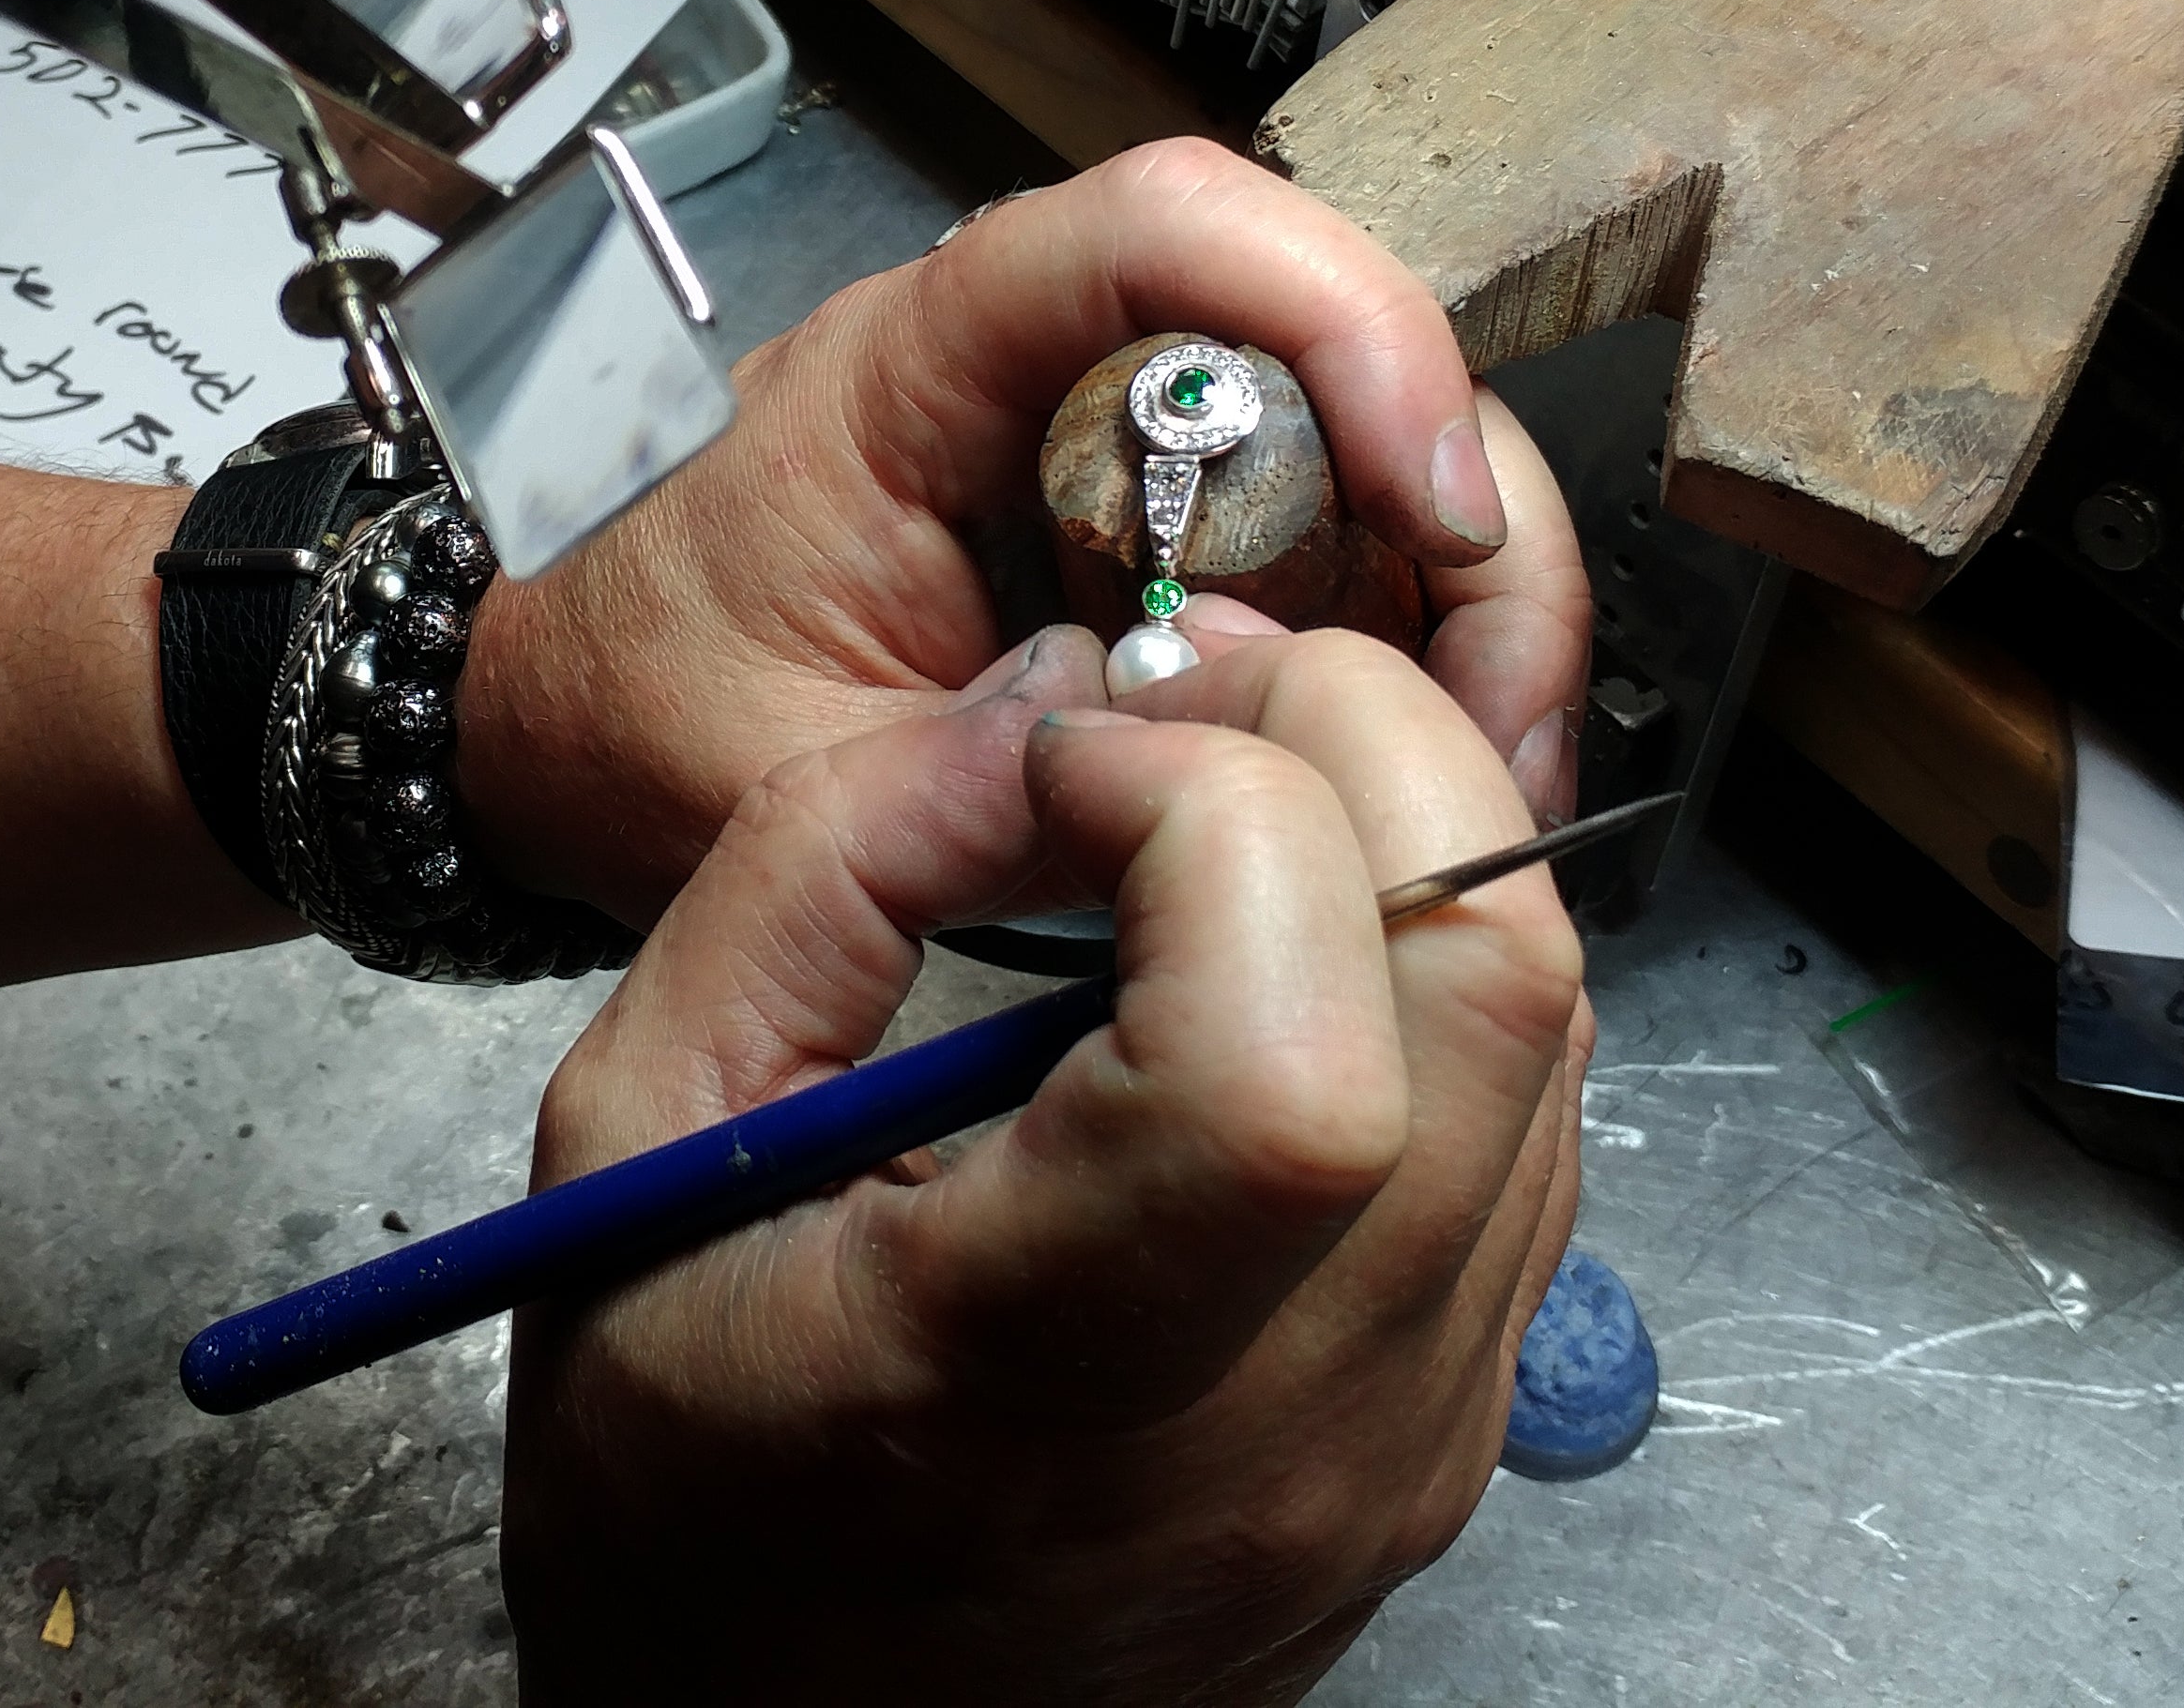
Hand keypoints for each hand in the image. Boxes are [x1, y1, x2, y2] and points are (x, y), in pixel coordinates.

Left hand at [463, 139, 1592, 921]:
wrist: (553, 710)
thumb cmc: (630, 697)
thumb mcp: (782, 775)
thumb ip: (983, 772)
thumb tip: (1213, 777)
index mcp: (925, 364)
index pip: (1161, 224)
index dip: (1337, 314)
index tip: (1428, 493)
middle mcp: (1049, 370)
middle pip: (1327, 337)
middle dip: (1457, 500)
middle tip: (1499, 699)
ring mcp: (1117, 448)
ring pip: (1361, 445)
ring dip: (1461, 592)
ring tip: (1478, 766)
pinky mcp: (1155, 535)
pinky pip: (1331, 548)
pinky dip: (1408, 648)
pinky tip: (1417, 768)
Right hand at [500, 622, 1586, 1707]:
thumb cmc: (689, 1477)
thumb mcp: (635, 1130)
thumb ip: (828, 864)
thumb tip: (1065, 707)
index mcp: (1047, 1380)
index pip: (1292, 1070)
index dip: (1202, 816)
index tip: (1055, 774)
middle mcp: (1299, 1424)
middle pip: (1494, 979)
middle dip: (1350, 739)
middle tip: (1174, 713)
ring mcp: (1414, 1431)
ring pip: (1548, 1017)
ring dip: (1396, 826)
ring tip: (1206, 809)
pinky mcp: (1456, 1418)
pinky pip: (1529, 1106)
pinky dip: (1420, 949)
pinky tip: (1261, 944)